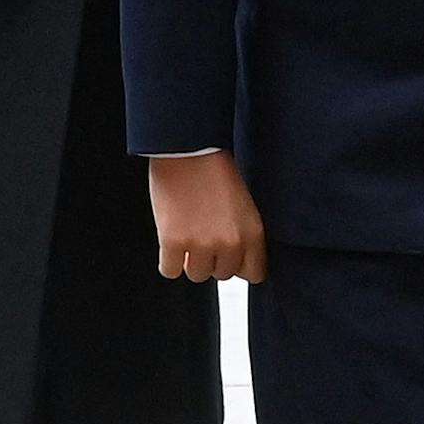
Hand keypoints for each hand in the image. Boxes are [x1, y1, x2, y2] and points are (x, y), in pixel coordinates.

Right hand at [149, 152, 267, 283]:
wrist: (188, 149)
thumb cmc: (215, 170)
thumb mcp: (244, 204)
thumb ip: (243, 235)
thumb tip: (236, 261)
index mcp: (252, 232)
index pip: (254, 273)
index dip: (240, 264)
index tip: (230, 256)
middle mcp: (229, 243)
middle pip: (223, 274)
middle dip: (214, 259)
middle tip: (204, 235)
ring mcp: (201, 244)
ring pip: (197, 274)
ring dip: (191, 260)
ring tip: (188, 233)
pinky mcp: (173, 243)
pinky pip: (170, 271)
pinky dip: (169, 260)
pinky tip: (171, 241)